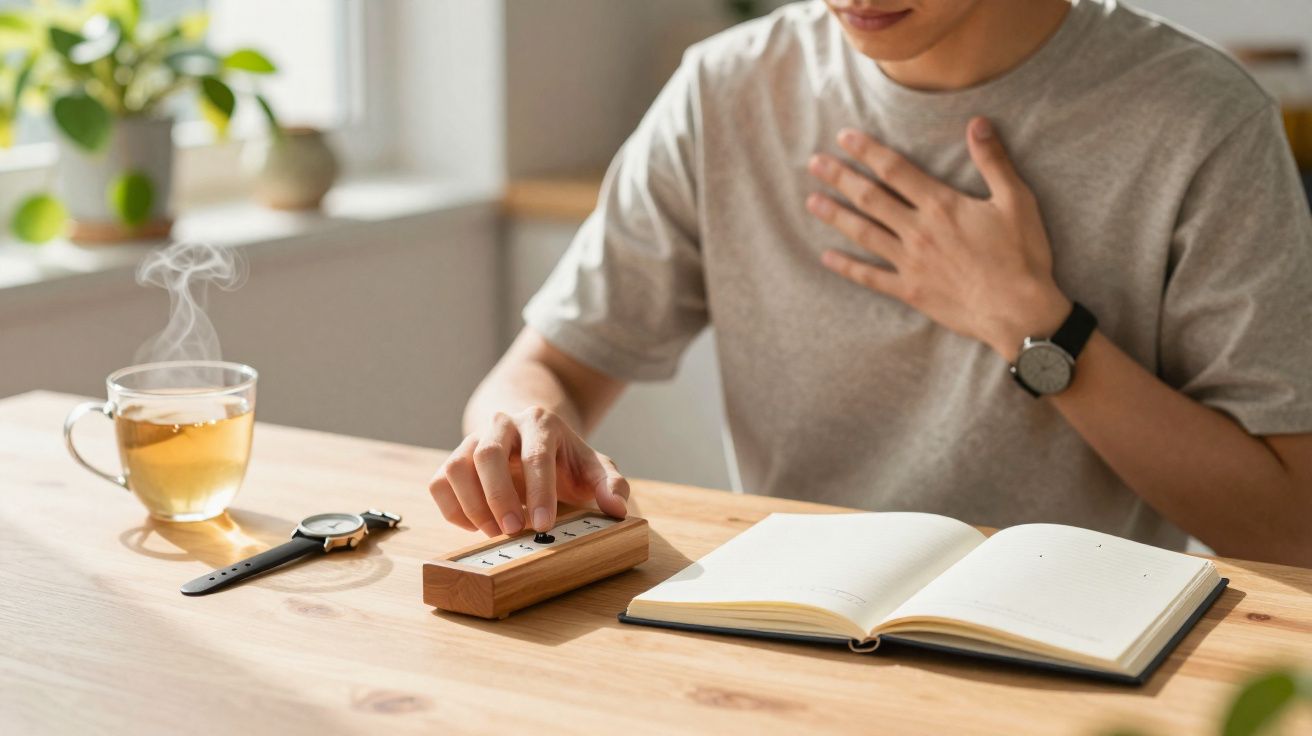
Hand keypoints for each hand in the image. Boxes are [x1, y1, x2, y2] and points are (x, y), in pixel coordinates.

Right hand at [428, 407, 628, 536]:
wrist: (530, 436)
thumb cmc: (563, 459)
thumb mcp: (593, 467)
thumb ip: (611, 485)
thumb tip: (616, 508)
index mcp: (540, 423)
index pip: (536, 456)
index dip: (539, 492)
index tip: (544, 525)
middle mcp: (502, 424)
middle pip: (488, 453)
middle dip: (498, 496)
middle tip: (512, 530)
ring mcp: (472, 439)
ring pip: (457, 466)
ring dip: (472, 505)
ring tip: (494, 530)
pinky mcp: (453, 459)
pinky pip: (440, 482)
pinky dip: (454, 510)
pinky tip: (477, 526)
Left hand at [805, 117, 1071, 361]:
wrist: (1018, 311)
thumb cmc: (1022, 256)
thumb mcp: (1016, 201)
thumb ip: (993, 161)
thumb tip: (978, 123)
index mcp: (941, 205)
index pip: (894, 170)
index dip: (867, 151)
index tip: (843, 136)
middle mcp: (918, 231)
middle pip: (870, 198)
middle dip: (840, 177)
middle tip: (814, 163)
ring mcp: (910, 262)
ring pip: (863, 233)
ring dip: (836, 216)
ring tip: (811, 201)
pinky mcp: (909, 291)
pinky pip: (870, 277)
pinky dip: (847, 267)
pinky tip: (826, 257)